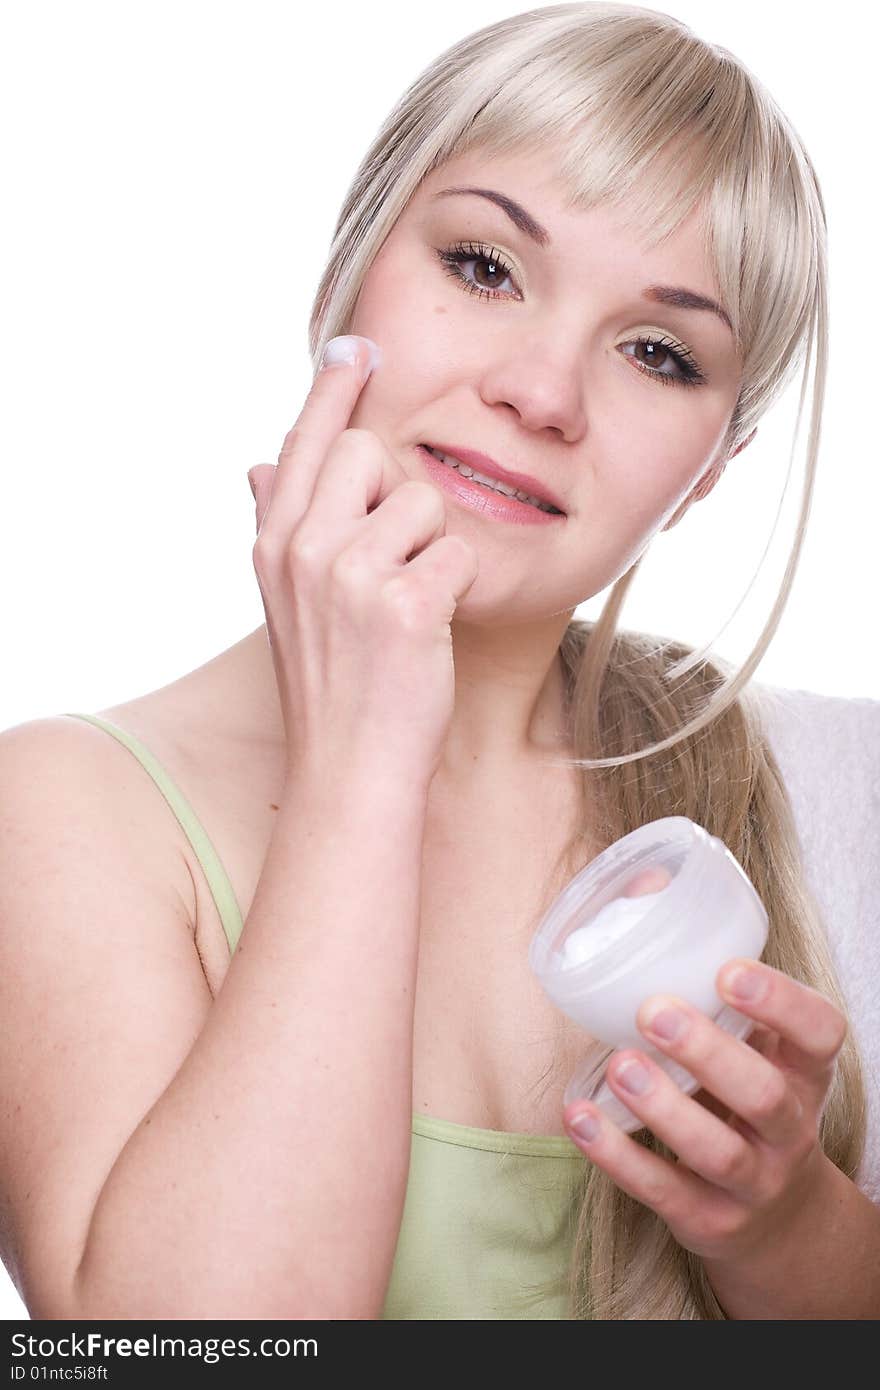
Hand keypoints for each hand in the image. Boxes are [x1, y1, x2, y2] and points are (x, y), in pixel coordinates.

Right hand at [248, 335, 478, 785]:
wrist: (348, 768)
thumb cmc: (331, 682)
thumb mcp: (288, 600)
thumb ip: (281, 524)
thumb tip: (258, 465)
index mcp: (275, 542)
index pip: (304, 442)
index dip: (332, 390)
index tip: (356, 345)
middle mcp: (302, 549)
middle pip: (369, 453)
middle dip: (397, 494)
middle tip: (393, 559)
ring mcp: (350, 576)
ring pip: (424, 502)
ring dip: (431, 550)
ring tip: (408, 607)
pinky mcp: (404, 606)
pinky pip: (458, 553)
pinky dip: (456, 590)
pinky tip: (430, 631)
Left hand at [562, 959, 847, 1263]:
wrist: (778, 1222)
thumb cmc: (746, 1102)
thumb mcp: (751, 1049)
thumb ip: (708, 985)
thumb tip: (641, 884)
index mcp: (802, 1072)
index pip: (820, 1033)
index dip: (781, 1002)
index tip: (728, 970)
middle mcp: (788, 1129)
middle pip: (763, 1095)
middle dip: (709, 1052)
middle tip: (654, 1011)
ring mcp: (753, 1182)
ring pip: (717, 1151)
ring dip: (663, 1107)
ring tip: (618, 1064)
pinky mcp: (708, 1221)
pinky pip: (663, 1192)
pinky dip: (617, 1156)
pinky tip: (580, 1118)